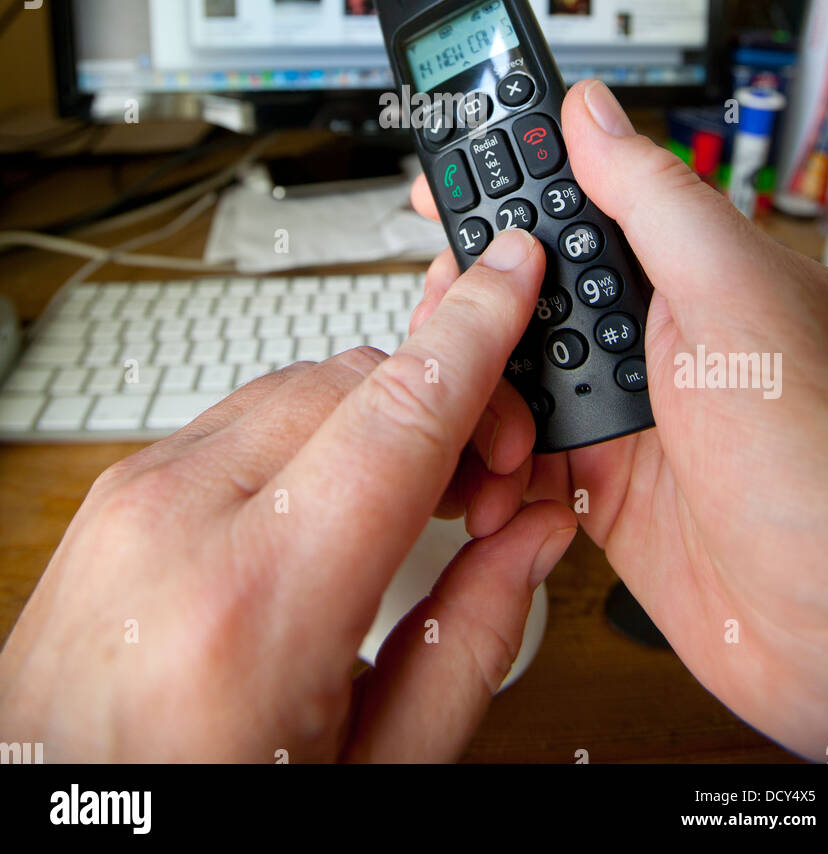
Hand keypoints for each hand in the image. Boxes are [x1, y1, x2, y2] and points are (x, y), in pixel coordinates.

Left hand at [0, 230, 574, 762]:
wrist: (49, 824)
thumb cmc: (200, 814)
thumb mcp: (371, 770)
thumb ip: (470, 639)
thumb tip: (536, 532)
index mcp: (257, 606)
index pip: (397, 413)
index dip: (475, 330)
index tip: (514, 270)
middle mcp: (179, 524)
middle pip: (352, 380)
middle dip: (445, 396)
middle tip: (495, 479)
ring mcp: (133, 498)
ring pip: (296, 384)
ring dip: (378, 412)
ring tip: (420, 494)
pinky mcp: (114, 494)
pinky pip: (239, 418)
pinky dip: (310, 431)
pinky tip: (337, 495)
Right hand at [409, 80, 827, 760]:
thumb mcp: (738, 300)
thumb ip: (654, 201)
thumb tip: (590, 109)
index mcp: (681, 274)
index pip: (566, 207)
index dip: (495, 197)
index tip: (430, 195)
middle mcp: (647, 338)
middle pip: (514, 297)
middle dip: (464, 312)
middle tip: (440, 338)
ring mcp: (623, 417)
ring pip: (501, 380)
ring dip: (469, 398)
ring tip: (481, 429)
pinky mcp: (602, 493)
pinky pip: (512, 466)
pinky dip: (485, 473)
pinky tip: (486, 481)